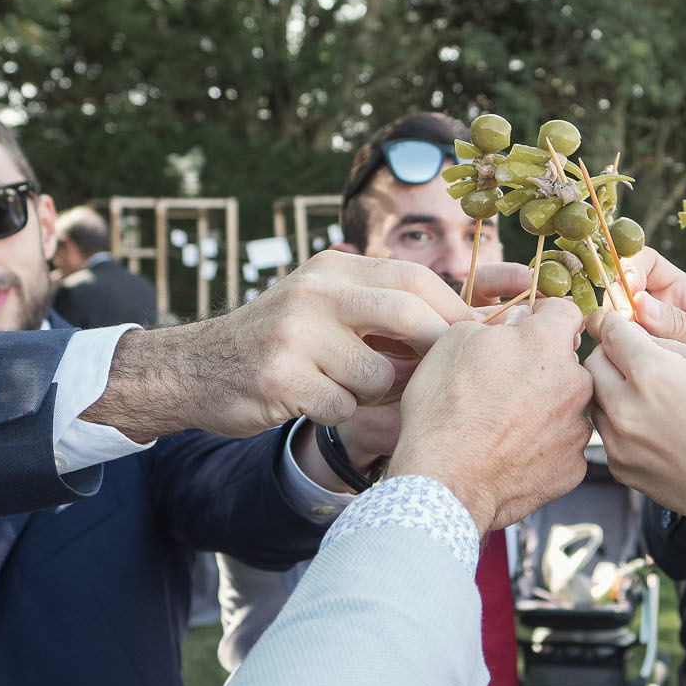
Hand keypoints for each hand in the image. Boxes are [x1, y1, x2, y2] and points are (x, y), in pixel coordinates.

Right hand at [88, 253, 515, 441]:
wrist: (194, 369)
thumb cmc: (281, 342)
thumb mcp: (326, 305)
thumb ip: (384, 305)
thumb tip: (476, 319)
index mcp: (334, 269)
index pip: (413, 277)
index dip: (457, 306)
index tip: (490, 332)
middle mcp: (315, 292)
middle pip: (406, 313)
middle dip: (435, 350)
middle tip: (447, 379)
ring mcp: (296, 335)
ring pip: (377, 373)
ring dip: (378, 394)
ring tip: (352, 391)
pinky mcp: (281, 379)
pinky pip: (343, 407)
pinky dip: (344, 416)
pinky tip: (320, 407)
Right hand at [384, 300, 593, 530]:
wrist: (445, 482)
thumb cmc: (443, 411)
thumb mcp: (453, 343)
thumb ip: (496, 324)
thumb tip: (515, 324)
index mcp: (547, 343)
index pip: (565, 312)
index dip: (543, 317)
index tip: (529, 328)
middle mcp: (574, 382)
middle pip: (567, 363)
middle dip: (542, 368)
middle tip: (504, 385)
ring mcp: (577, 427)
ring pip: (567, 406)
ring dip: (545, 408)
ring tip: (504, 426)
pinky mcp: (574, 465)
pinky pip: (563, 446)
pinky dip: (544, 447)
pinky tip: (511, 453)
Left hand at [584, 311, 685, 532]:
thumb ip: (669, 344)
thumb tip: (640, 336)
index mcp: (652, 373)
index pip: (611, 332)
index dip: (616, 323)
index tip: (619, 324)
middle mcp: (627, 407)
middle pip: (593, 364)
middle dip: (609, 354)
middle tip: (630, 357)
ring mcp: (620, 442)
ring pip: (595, 399)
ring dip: (611, 388)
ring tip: (642, 393)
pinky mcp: (621, 467)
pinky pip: (606, 432)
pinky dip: (619, 421)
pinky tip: (649, 424)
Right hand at [610, 248, 685, 398]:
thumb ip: (680, 323)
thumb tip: (639, 304)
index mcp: (679, 292)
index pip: (645, 262)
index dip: (631, 268)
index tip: (629, 291)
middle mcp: (654, 309)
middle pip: (619, 291)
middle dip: (614, 303)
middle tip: (621, 326)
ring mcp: (640, 334)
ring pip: (610, 321)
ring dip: (611, 331)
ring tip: (622, 347)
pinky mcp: (630, 358)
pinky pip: (611, 348)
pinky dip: (611, 352)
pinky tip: (621, 362)